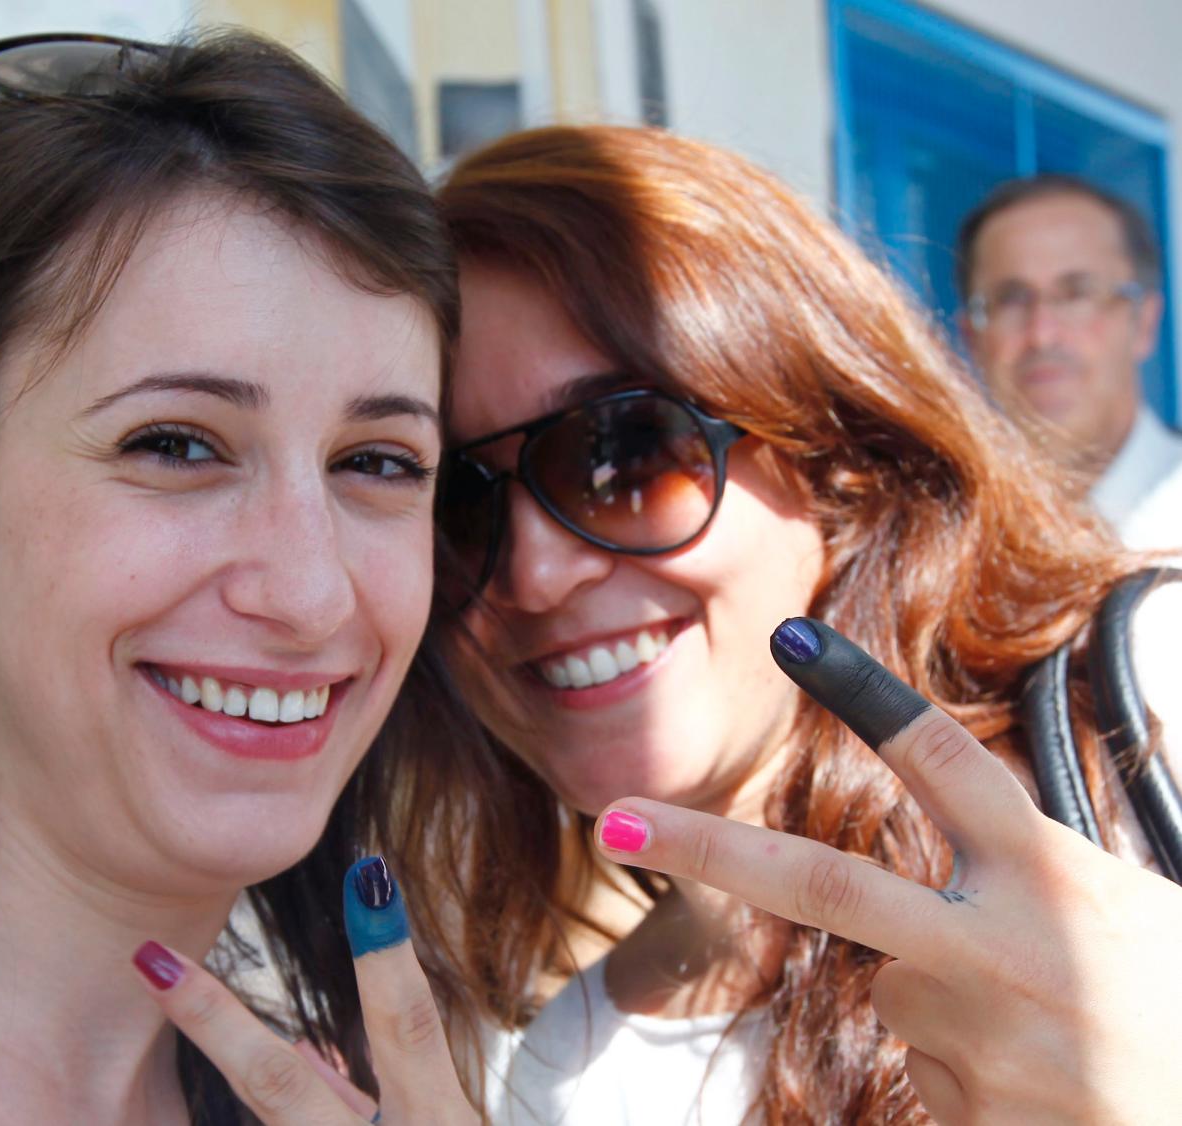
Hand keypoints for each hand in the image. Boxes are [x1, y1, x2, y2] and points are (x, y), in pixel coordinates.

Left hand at [133, 857, 475, 1123]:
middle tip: (150, 960)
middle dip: (216, 1023)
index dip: (386, 955)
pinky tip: (246, 1087)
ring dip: (222, 1073)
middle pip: (285, 1091)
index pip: (411, 1030)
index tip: (367, 874)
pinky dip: (259, 1120)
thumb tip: (312, 1049)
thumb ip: (390, 1097)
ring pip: (275, 1120)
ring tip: (172, 1012)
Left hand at [594, 617, 1181, 1124]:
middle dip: (703, 844)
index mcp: (1056, 878)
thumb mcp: (1134, 911)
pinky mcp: (967, 1115)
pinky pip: (929, 1069)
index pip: (944, 765)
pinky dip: (973, 1070)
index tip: (791, 639)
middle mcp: (1002, 950)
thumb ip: (1031, 881)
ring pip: (899, 995)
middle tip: (608, 816)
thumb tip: (917, 901)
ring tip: (1065, 1044)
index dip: (864, 698)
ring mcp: (978, 1042)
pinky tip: (1055, 1094)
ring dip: (953, 1005)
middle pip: (825, 882)